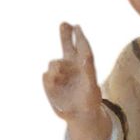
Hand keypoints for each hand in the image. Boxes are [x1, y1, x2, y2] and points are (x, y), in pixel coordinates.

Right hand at [42, 22, 109, 139]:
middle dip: (65, 35)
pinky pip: (46, 75)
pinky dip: (51, 79)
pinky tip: (57, 85)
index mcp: (83, 65)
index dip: (79, 37)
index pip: (82, 48)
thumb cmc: (89, 101)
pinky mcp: (49, 82)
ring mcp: (60, 74)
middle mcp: (71, 66)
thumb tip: (85, 55)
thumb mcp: (92, 87)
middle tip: (64, 23)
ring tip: (62, 77)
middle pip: (67, 46)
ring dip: (57, 67)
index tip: (77, 26)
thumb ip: (88, 70)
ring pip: (54, 63)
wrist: (81, 115)